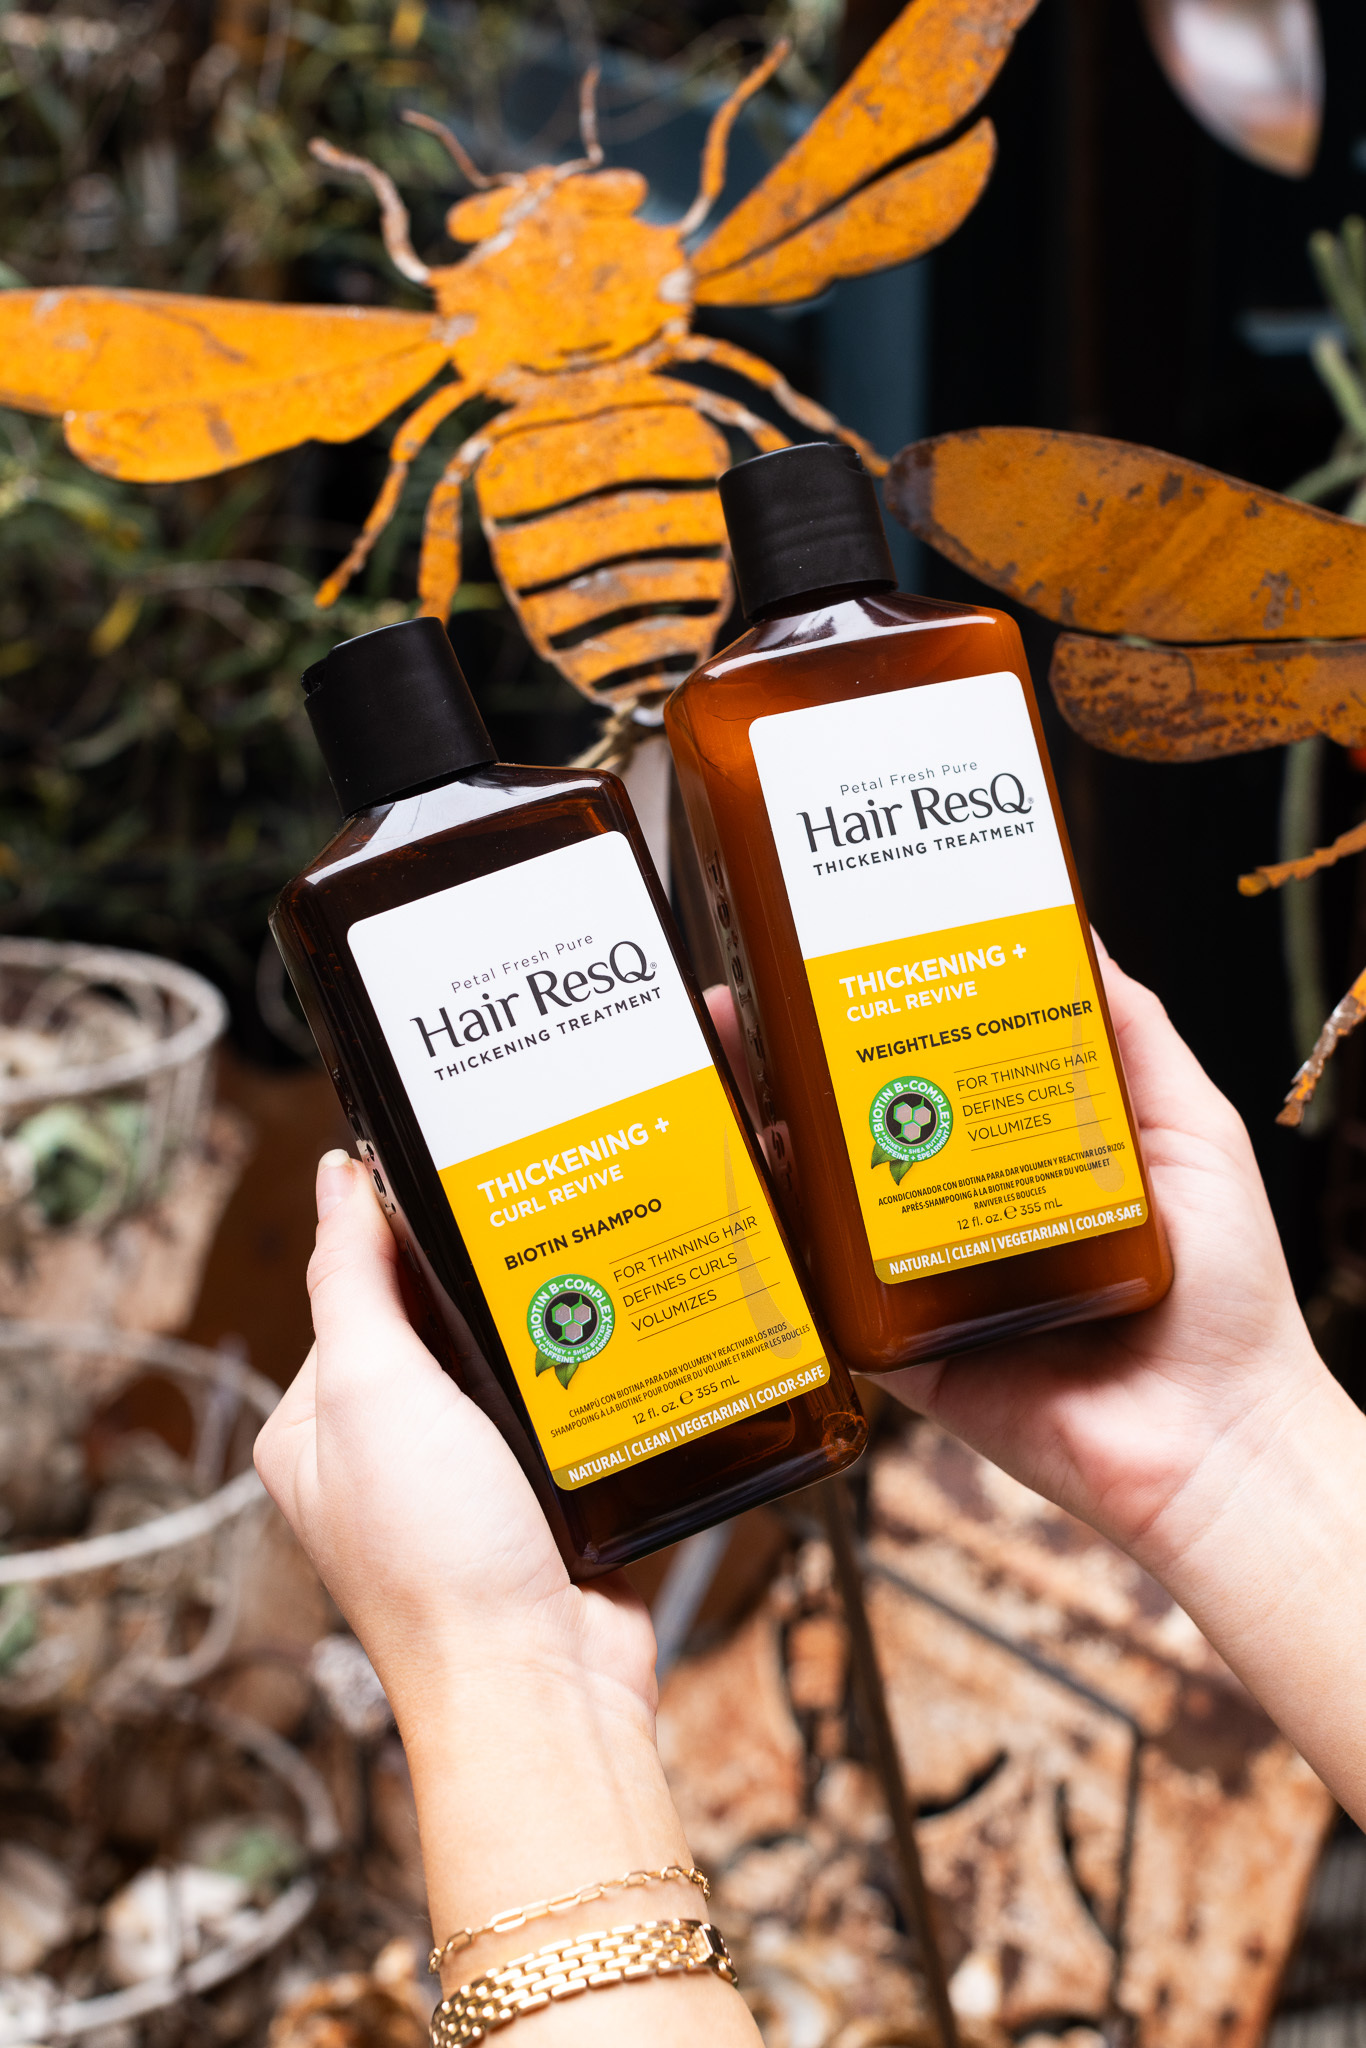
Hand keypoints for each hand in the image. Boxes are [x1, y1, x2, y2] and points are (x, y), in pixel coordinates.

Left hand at [253, 1150, 654, 1726]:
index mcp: (315, 1429)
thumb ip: (352, 1280)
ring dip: (545, 1332)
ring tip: (587, 1290)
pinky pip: (564, 1411)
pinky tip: (616, 1352)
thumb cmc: (437, 1554)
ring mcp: (464, 1479)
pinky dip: (588, 1383)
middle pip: (437, 1324)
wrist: (540, 1681)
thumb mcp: (371, 1391)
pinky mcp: (537, 1498)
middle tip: (537, 1237)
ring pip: (508, 1363)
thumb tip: (337, 1177)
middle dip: (484, 1288)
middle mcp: (383, 1453)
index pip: (354, 1294)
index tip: (460, 1191)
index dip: (403, 1243)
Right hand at [714, 960, 1365, 1824]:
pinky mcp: (899, 1353)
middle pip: (846, 1123)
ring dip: (754, 1139)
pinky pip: (822, 1301)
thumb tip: (1075, 927)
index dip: (860, 1010)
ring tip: (703, 1074)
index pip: (918, 1062)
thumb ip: (1132, 1037)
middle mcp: (952, 1208)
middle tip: (721, 1005)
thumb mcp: (1188, 1129)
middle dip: (776, 1063)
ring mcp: (917, 1280)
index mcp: (1009, 1151)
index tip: (813, 953)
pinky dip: (772, 1250)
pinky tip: (731, 1189)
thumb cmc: (1226, 1292)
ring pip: (816, 1203)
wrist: (1217, 1438)